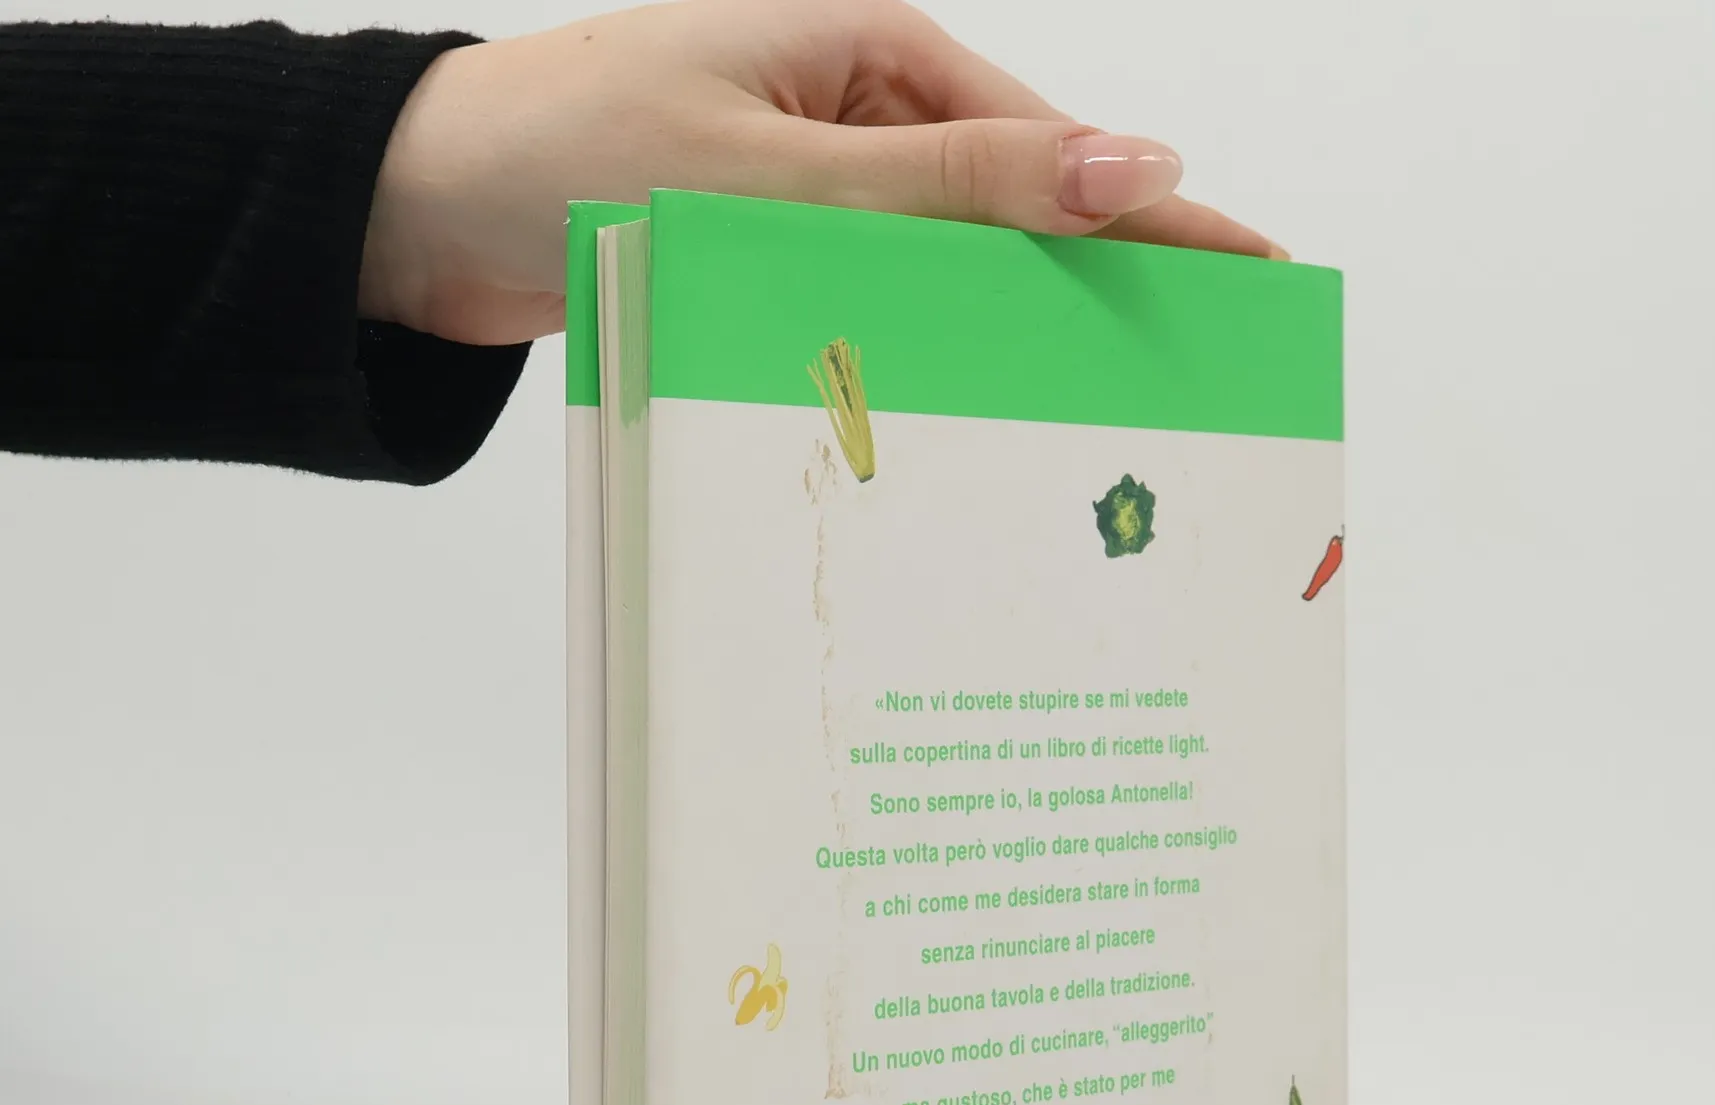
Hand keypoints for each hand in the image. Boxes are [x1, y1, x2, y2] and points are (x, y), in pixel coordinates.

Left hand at [359, 0, 1283, 345]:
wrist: (420, 214)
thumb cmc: (569, 153)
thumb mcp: (782, 170)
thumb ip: (957, 183)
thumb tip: (1132, 166)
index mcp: (869, 44)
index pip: (1046, 143)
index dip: (1149, 215)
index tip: (1252, 272)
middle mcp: (851, 105)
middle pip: (1011, 205)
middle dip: (1096, 282)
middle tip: (1197, 368)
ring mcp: (812, 180)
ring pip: (946, 265)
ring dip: (1002, 331)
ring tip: (1099, 410)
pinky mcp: (771, 246)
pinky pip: (877, 299)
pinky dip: (919, 349)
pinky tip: (968, 405)